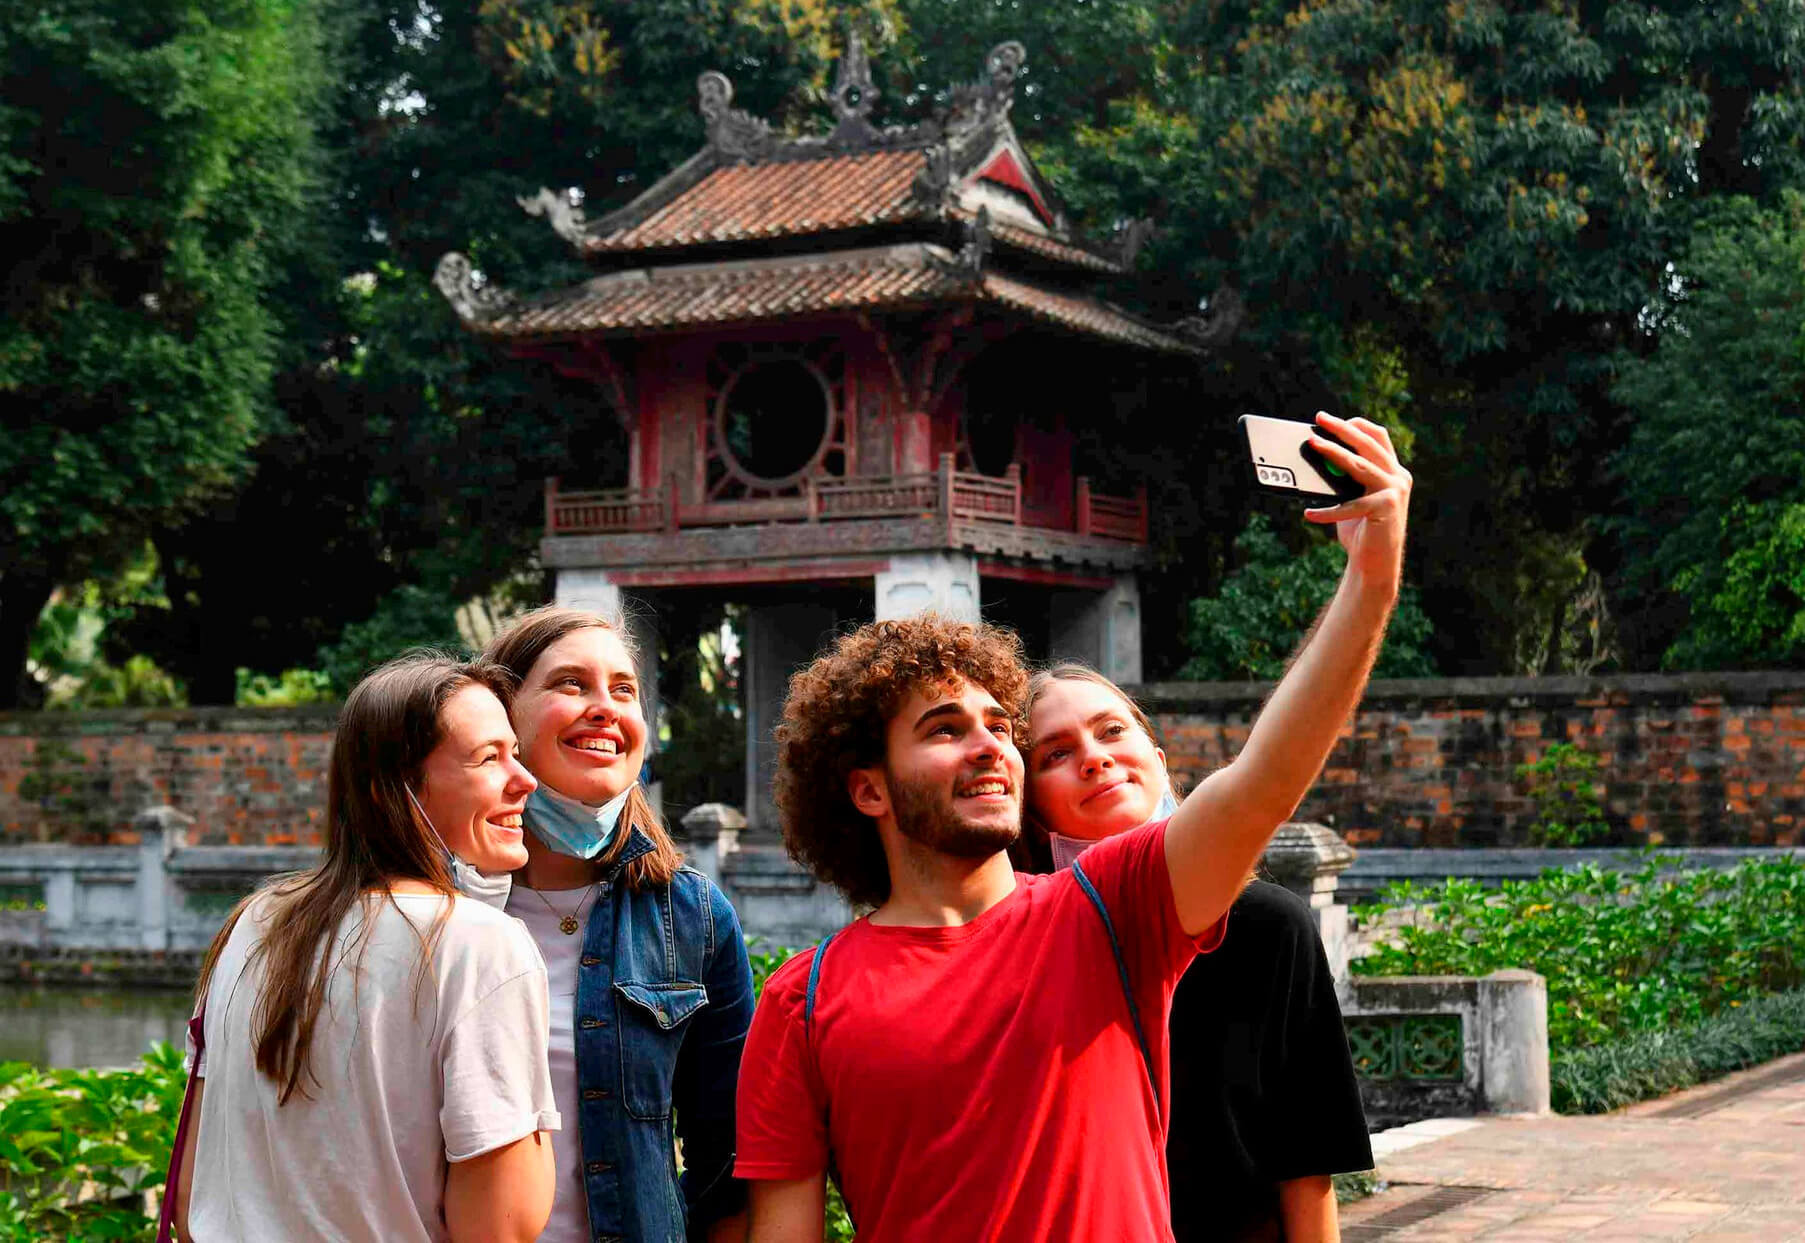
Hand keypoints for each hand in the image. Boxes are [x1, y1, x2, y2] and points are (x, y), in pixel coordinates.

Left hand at [1302, 412, 1411, 592]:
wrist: (1376, 563)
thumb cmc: (1360, 530)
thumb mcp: (1352, 498)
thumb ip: (1343, 479)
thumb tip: (1317, 457)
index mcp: (1393, 471)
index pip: (1378, 437)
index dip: (1356, 425)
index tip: (1330, 420)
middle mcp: (1398, 477)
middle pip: (1368, 443)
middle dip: (1342, 429)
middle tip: (1319, 419)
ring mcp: (1394, 491)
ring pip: (1360, 465)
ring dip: (1333, 453)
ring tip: (1313, 445)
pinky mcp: (1386, 508)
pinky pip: (1349, 505)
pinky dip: (1326, 511)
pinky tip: (1309, 513)